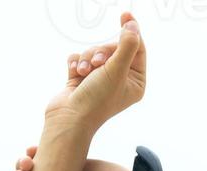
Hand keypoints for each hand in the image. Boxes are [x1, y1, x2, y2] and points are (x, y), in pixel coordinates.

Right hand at [44, 12, 145, 131]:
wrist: (68, 119)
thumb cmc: (96, 99)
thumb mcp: (116, 70)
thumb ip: (126, 46)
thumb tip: (133, 26)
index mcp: (135, 82)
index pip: (137, 50)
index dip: (131, 32)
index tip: (126, 15)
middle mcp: (120, 80)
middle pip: (113, 47)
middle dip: (102, 52)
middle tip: (98, 64)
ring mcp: (99, 79)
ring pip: (94, 51)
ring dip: (87, 58)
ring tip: (84, 73)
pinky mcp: (82, 78)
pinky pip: (79, 57)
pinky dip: (76, 63)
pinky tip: (75, 75)